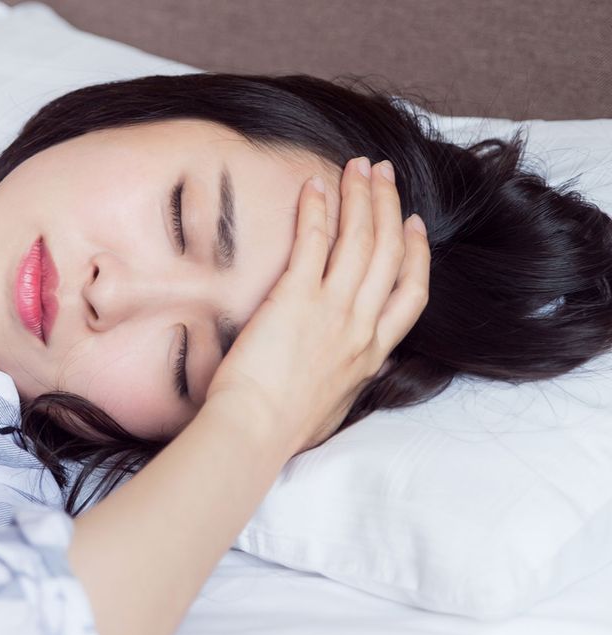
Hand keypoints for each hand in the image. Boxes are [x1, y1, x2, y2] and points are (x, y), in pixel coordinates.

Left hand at [202, 157, 429, 457]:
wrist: (255, 431)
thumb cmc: (282, 428)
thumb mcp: (335, 407)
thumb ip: (348, 381)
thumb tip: (353, 372)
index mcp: (373, 354)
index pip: (412, 293)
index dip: (417, 253)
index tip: (413, 225)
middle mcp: (361, 327)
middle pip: (389, 252)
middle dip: (388, 206)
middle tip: (384, 174)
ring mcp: (333, 310)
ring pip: (359, 239)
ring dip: (361, 196)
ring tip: (358, 166)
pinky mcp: (296, 299)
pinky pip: (314, 242)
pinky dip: (318, 209)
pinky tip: (315, 185)